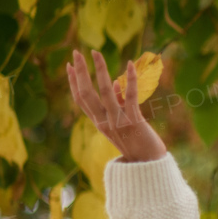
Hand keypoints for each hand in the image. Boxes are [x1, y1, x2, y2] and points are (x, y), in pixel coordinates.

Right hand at [66, 48, 167, 162]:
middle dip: (80, 72)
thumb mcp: (121, 125)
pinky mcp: (134, 121)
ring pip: (104, 91)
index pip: (80, 100)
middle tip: (76, 52)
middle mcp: (104, 122)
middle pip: (86, 94)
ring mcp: (117, 121)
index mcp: (99, 123)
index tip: (70, 65)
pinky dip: (130, 79)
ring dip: (100, 70)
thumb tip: (115, 83)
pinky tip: (130, 64)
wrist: (148, 166)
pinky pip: (130, 96)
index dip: (73, 82)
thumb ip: (117, 105)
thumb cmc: (137, 144)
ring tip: (95, 52)